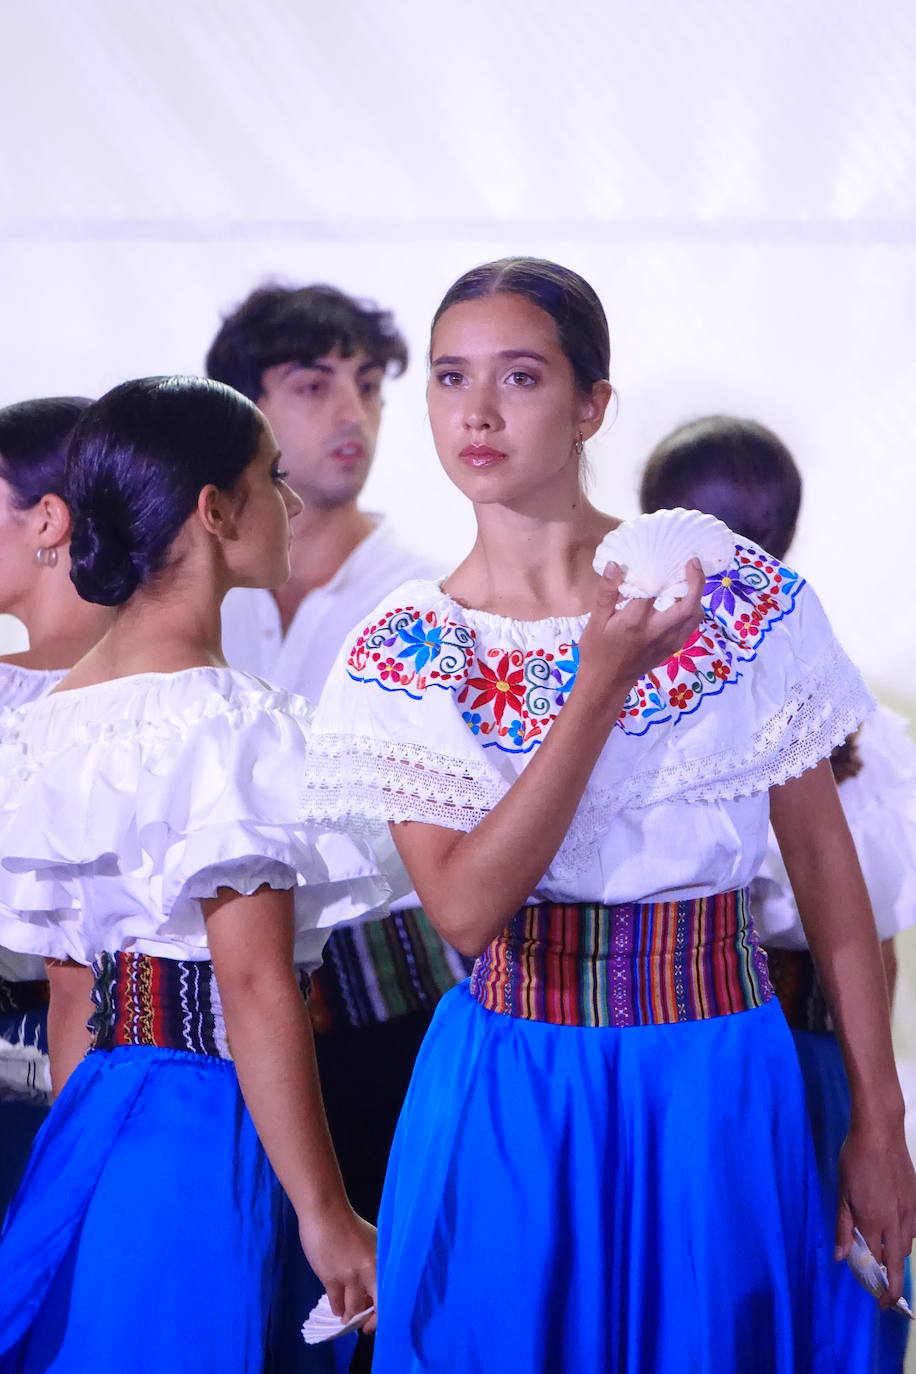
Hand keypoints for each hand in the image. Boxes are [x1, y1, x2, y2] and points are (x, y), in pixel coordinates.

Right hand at [299, 1202, 377, 1331]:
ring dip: (349, 1315)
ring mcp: (351, 1276)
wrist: (325, 1211)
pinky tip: (336, 1309)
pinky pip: (336, 1302)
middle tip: (362, 1325)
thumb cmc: (348, 1223)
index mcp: (382, 1259)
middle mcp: (371, 1270)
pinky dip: (336, 1308)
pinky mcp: (331, 1278)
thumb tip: (372, 1290)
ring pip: (353, 1308)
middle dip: (367, 1320)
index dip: (382, 1314)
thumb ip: (373, 1264)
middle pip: (374, 1307)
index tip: (373, 1322)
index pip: (389, 1295)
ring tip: (346, 1317)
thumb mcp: (370, 1242)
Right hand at [575, 558, 705, 711]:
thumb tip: (615, 565)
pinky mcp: (672, 647)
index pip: (655, 589)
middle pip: (688, 605)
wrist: (606, 683)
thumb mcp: (596, 620)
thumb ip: (607, 593)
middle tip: (693, 562)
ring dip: (697, 595)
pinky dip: (693, 609)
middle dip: (697, 581)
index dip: (663, 569)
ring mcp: (668, 641)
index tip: (666, 553)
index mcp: (635, 621)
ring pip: (695, 616)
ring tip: (690, 577)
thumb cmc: (597, 650)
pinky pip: (691, 625)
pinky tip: (685, 599)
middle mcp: (657, 631)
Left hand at [836, 1123, 915, 1305]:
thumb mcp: (842, 1194)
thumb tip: (841, 1257)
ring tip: (886, 1264)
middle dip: (894, 1284)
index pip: (878, 1264)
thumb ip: (843, 1227)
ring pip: (907, 1246)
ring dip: (898, 1260)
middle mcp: (896, 1221)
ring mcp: (910, 1211)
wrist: (880, 1133)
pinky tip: (896, 1236)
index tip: (878, 1301)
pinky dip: (905, 1239)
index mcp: (874, 1222)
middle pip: (898, 1262)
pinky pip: (914, 1229)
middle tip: (886, 1295)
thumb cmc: (855, 1161)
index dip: (878, 1285)